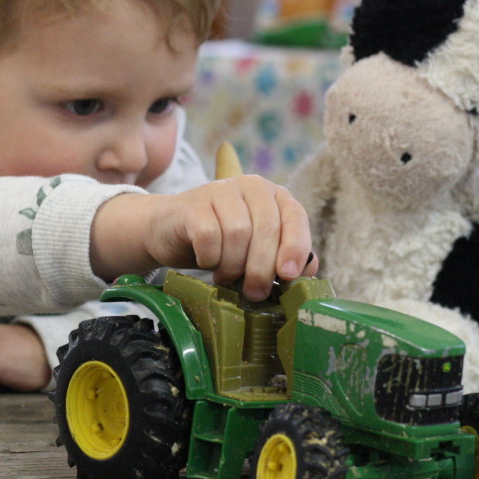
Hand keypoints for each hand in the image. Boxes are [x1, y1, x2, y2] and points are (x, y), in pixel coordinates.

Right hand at [91, 175, 317, 300]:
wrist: (169, 229)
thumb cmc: (219, 242)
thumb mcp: (254, 249)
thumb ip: (282, 256)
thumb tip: (309, 271)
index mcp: (272, 195)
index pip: (294, 217)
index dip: (295, 247)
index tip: (288, 275)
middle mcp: (250, 186)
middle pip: (266, 229)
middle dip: (262, 267)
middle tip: (255, 292)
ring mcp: (220, 191)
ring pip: (237, 233)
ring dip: (233, 264)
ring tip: (226, 276)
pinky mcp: (193, 204)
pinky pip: (208, 236)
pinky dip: (210, 258)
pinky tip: (207, 262)